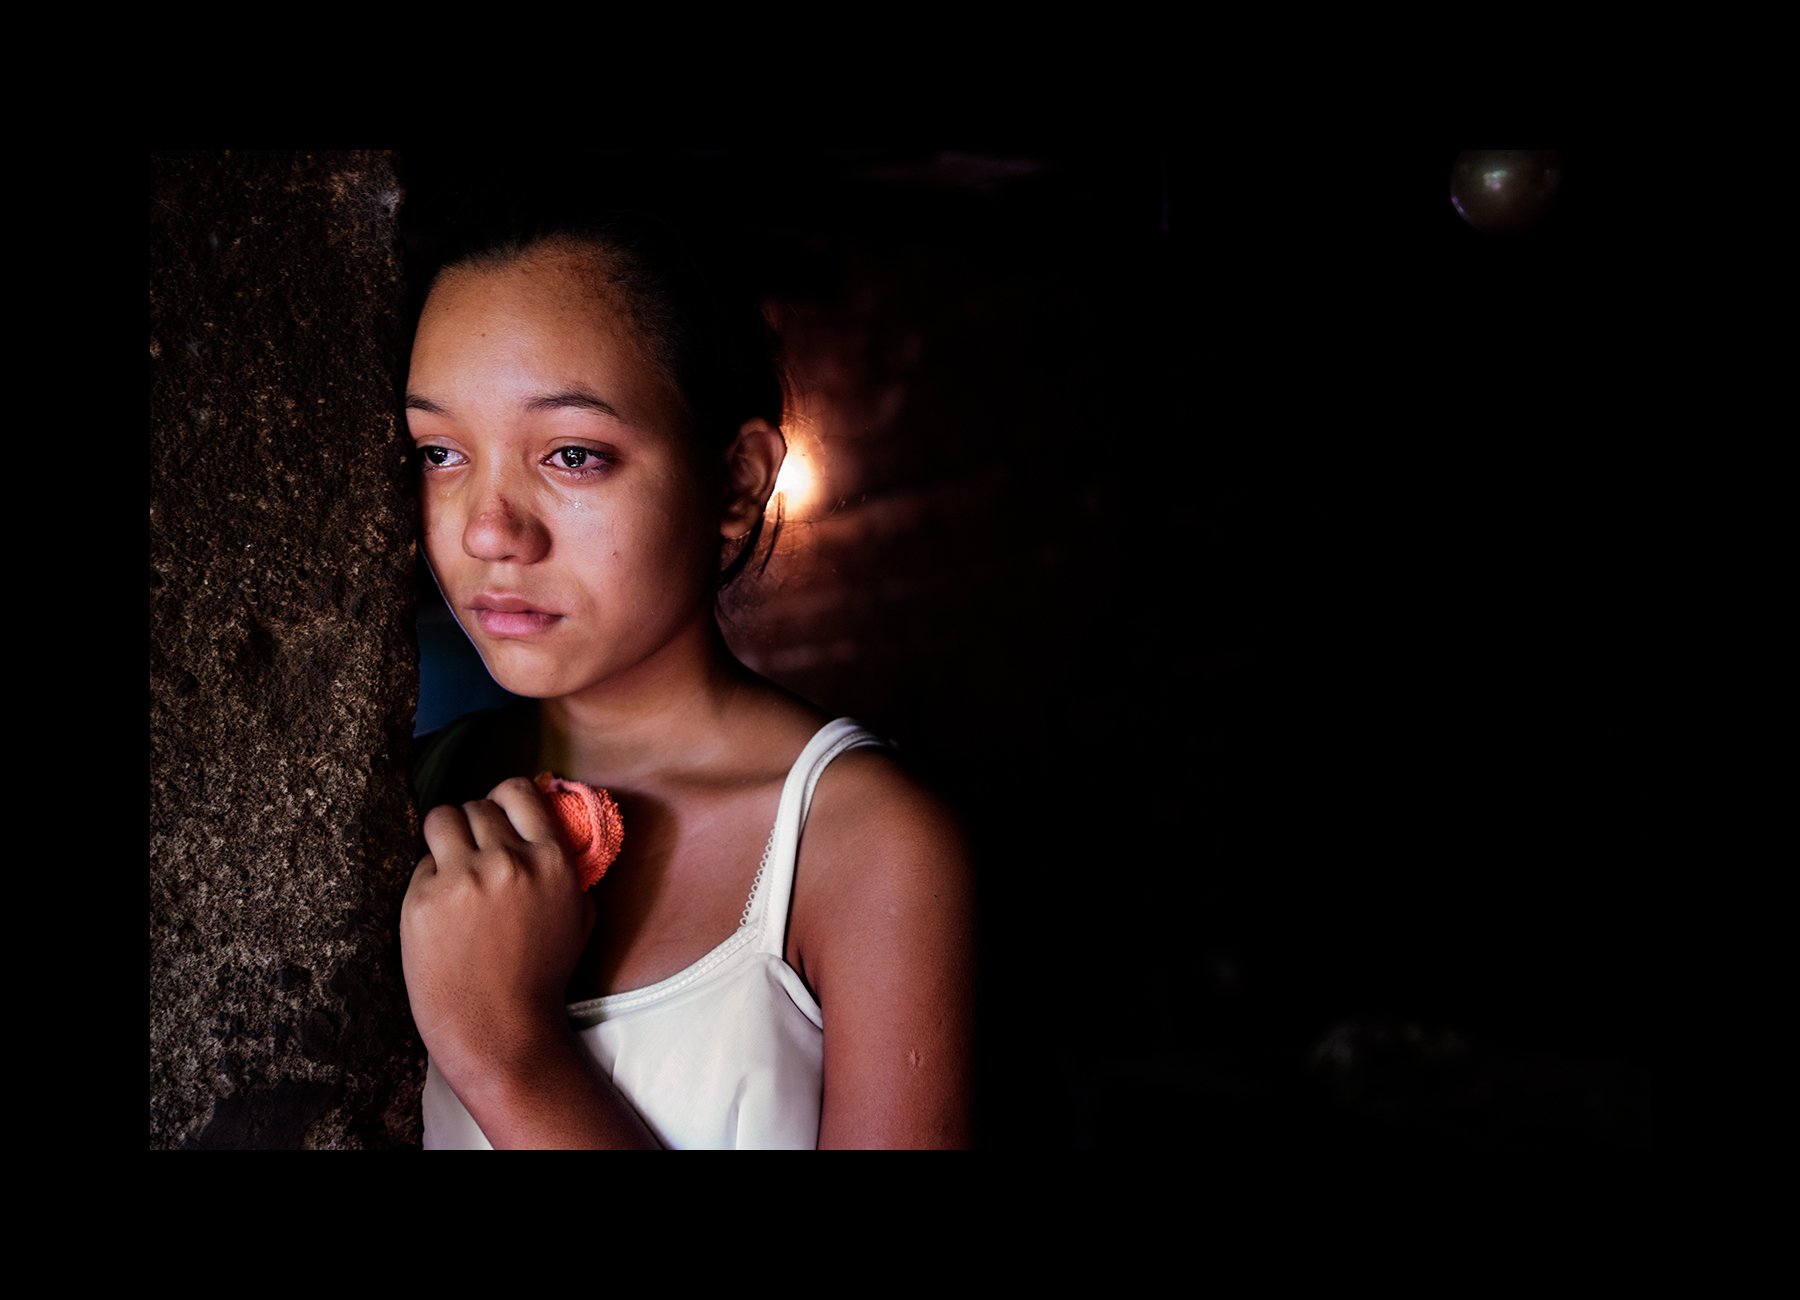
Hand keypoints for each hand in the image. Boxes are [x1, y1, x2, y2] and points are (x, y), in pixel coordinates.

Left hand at [400, 777, 594, 1098]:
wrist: (500, 1028)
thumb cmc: (541, 976)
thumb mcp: (578, 916)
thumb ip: (569, 868)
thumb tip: (551, 825)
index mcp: (551, 861)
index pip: (518, 791)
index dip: (503, 799)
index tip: (497, 814)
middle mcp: (509, 861)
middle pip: (476, 806)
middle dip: (473, 826)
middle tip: (473, 854)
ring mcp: (463, 878)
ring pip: (441, 820)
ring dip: (444, 837)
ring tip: (449, 864)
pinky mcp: (423, 899)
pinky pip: (421, 865)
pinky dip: (428, 880)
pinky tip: (441, 910)